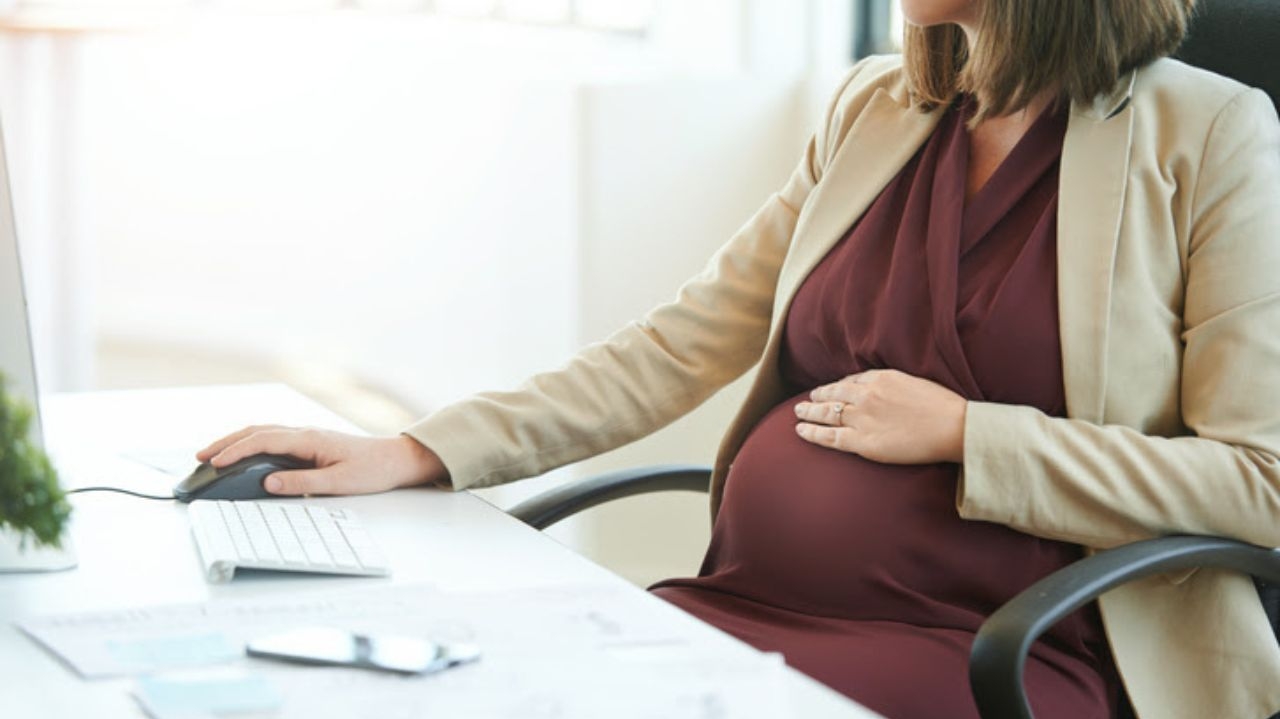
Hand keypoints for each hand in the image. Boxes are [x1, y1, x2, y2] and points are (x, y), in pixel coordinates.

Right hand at [196, 426, 448, 495]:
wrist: (394, 459)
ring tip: (212, 454)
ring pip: (262, 432)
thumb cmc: (371, 471)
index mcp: (309, 439)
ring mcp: (305, 436)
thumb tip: (268, 483)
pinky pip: (272, 438)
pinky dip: (251, 443)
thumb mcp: (338, 483)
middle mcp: (304, 433)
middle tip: (199, 456)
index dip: (236, 451)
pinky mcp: (308, 442)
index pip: (263, 441)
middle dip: (226, 442)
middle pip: (256, 431)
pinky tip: (242, 453)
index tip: (213, 462)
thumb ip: (302, 483)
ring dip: (236, 440)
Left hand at [794, 369, 966, 463]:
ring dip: (809, 411)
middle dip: (818, 395)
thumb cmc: (944, 407)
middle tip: (807, 399)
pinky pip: (830, 436)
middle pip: (834, 393)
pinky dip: (812, 433)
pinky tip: (800, 430)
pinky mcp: (862, 442)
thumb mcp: (916, 383)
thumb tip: (887, 389)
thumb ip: (896, 384)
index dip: (839, 386)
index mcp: (881, 378)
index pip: (852, 380)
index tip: (833, 389)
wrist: (953, 427)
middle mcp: (866, 395)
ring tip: (798, 412)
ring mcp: (862, 418)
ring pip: (827, 413)